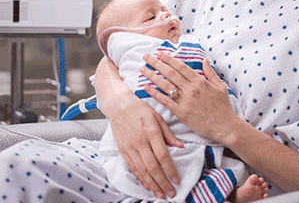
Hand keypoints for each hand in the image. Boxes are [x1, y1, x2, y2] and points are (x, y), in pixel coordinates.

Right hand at [97, 58, 182, 198]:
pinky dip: (140, 178)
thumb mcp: (158, 117)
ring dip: (152, 185)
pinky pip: (132, 167)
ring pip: (142, 171)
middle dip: (163, 183)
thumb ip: (169, 134)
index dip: (170, 170)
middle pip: (152, 167)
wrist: (118, 105)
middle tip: (171, 193)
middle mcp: (140, 141)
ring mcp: (130, 147)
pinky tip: (147, 185)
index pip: (162, 155)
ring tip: (160, 194)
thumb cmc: (140, 110)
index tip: (177, 180)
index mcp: (151, 132)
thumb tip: (180, 147)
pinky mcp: (122, 150)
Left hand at [140, 52, 238, 143]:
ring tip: (142, 69)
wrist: (225, 127)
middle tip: (146, 56)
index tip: (159, 53)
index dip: (169, 58)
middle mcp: (191, 89)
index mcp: (200, 81)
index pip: (181, 67)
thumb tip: (204, 60)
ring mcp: (186, 101)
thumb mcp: (220, 86)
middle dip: (156, 63)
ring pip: (165, 85)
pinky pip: (165, 101)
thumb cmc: (223, 107)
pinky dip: (155, 93)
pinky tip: (146, 87)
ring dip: (152, 76)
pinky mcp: (182, 113)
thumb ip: (210, 72)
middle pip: (170, 73)